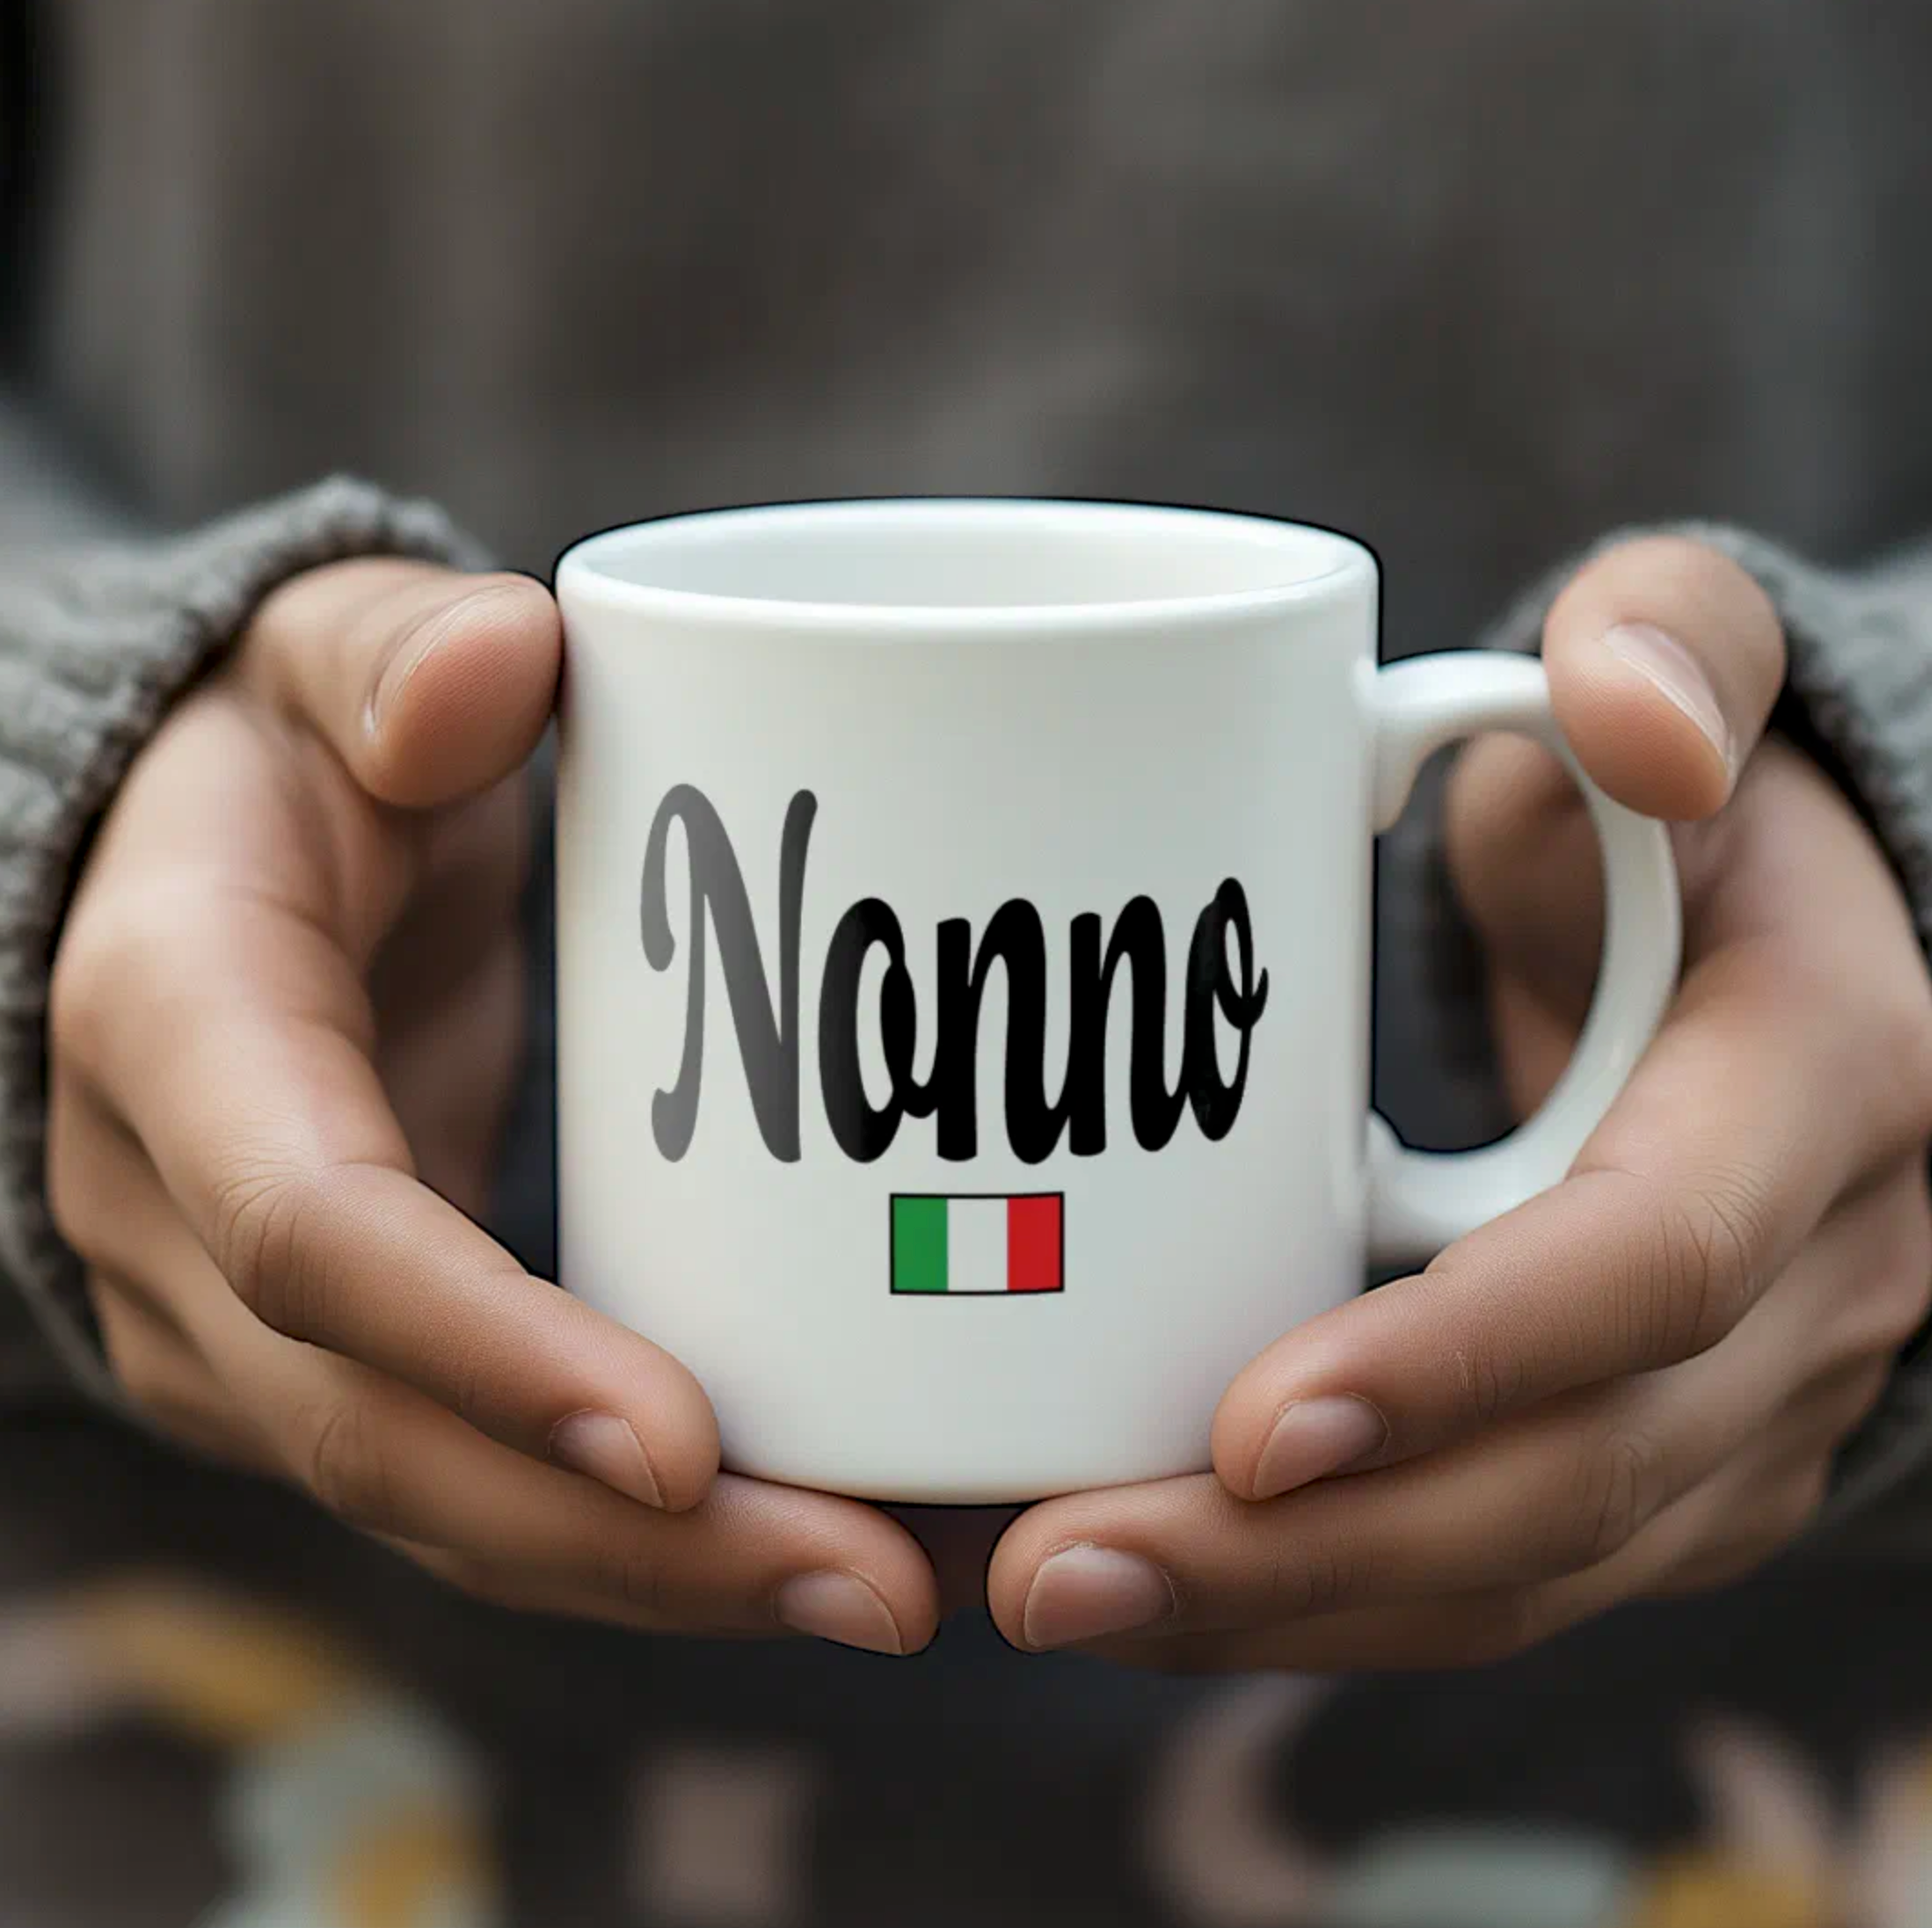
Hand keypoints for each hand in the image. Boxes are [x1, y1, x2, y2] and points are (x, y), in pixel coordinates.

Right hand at [48, 559, 935, 1654]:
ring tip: (889, 1587)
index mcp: (180, 1034)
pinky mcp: (343, 1356)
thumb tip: (504, 658)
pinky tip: (810, 1541)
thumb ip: (398, 658)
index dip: (488, 1354)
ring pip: (444, 1503)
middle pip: (393, 1443)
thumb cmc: (290, 752)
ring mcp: (250, 1322)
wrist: (195, 868)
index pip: (315, 1239)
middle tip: (874, 1581)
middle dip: (631, 1542)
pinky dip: (643, 1536)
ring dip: (664, 1575)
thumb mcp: (324, 661)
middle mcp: (183, 1222)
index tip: (689, 1446)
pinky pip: (482, 1479)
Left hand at [984, 536, 1931, 1667]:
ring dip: (1285, 1611)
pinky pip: (1492, 1571)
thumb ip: (1674, 648)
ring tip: (1058, 1595)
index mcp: (1822, 1095)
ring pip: (1521, 1570)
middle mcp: (1810, 1292)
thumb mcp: (1699, 675)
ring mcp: (1736, 1405)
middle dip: (1313, 1555)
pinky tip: (1147, 1584)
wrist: (1772, 948)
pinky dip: (1318, 1600)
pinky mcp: (1647, 1458)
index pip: (1653, 1271)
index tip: (1247, 1426)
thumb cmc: (1690, 805)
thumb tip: (1625, 716)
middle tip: (1060, 1564)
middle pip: (1565, 1484)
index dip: (1462, 1361)